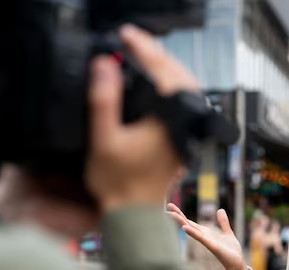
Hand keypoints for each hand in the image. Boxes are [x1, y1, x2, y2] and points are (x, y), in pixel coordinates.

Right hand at [86, 24, 199, 212]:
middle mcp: (183, 125)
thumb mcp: (103, 139)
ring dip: (167, 70)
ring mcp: (185, 133)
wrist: (134, 213)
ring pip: (185, 90)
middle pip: (180, 76)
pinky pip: (182, 105)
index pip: (163, 72)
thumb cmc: (118, 183)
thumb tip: (104, 65)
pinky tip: (155, 87)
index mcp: (169, 122)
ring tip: (145, 58)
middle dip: (158, 55)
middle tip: (135, 42)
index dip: (144, 49)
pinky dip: (170, 89)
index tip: (126, 36)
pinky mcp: (181, 140)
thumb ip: (103, 101)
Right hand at [166, 203, 249, 269]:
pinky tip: (184, 227)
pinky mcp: (212, 246)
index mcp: (205, 232)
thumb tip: (220, 210)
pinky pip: (200, 238)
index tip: (171, 206)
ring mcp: (206, 241)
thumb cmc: (231, 251)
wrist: (237, 262)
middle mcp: (203, 236)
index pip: (190, 221)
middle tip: (168, 206)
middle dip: (178, 215)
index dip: (181, 214)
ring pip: (191, 229)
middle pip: (188, 223)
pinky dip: (192, 232)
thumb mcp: (227, 232)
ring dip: (181, 221)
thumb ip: (223, 222)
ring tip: (171, 214)